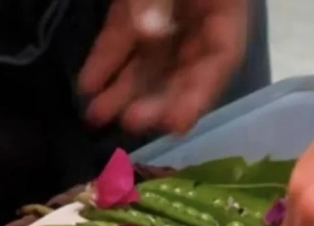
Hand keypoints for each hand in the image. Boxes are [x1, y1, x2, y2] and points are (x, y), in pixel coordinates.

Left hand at [79, 0, 248, 133]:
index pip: (221, 60)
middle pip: (181, 70)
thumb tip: (147, 32)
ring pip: (147, 62)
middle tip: (129, 123)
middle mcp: (200, 18)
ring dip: (121, 92)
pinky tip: (87, 86)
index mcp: (226, 6)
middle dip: (154, 101)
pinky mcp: (135, 7)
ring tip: (94, 116)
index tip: (174, 126)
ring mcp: (166, 14)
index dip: (197, 96)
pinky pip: (121, 39)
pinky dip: (104, 62)